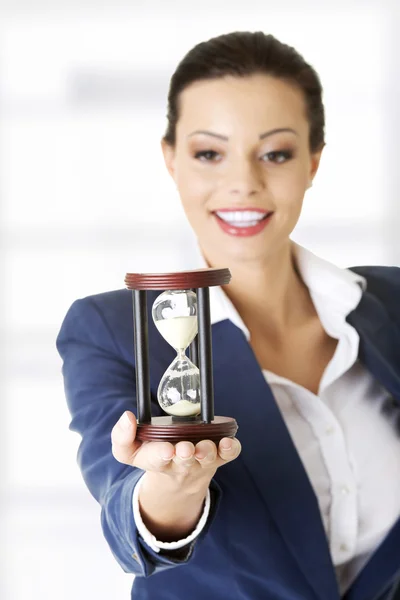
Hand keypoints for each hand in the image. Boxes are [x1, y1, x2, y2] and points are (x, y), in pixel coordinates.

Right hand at [111, 410, 240, 540]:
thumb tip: (127, 417)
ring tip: (204, 446)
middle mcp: (182, 462)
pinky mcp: (219, 456)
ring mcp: (202, 460)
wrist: (179, 481)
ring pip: (208, 458)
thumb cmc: (154, 457)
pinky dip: (230, 449)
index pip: (158, 458)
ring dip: (207, 452)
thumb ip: (122, 437)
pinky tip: (228, 441)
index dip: (162, 454)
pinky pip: (229, 454)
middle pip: (185, 461)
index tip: (165, 449)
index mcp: (158, 460)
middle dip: (185, 454)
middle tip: (185, 448)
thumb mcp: (130, 452)